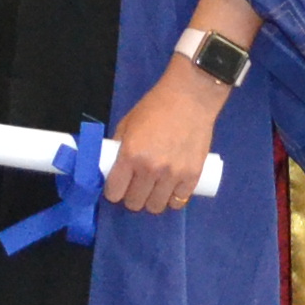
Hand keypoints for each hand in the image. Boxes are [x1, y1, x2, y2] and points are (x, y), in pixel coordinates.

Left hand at [105, 61, 226, 214]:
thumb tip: (111, 167)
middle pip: (135, 203)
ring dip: (152, 200)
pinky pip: (178, 201)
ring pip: (156, 206)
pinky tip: (170, 190)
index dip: (114, 191)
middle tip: (136, 187)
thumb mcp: (128, 123)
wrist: (190, 97)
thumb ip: (119, 146)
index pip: (115, 192)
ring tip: (154, 190)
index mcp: (130, 155)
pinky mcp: (192, 176)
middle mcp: (150, 169)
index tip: (118, 187)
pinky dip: (172, 199)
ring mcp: (172, 175)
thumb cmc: (155, 106)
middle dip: (132, 197)